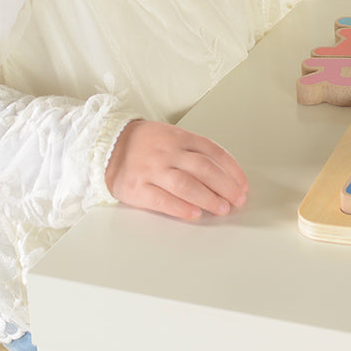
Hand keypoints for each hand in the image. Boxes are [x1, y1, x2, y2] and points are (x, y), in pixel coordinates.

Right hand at [105, 120, 248, 219]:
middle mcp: (168, 152)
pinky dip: (180, 208)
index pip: (213, 152)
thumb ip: (195, 151)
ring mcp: (152, 170)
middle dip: (225, 186)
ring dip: (208, 198)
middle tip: (238, 200)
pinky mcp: (137, 188)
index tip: (243, 184)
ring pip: (185, 184)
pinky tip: (195, 214)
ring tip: (222, 209)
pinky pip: (161, 200)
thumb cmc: (146, 144)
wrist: (107, 146)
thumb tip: (225, 175)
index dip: (231, 169)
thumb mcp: (172, 137)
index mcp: (179, 138)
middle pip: (204, 169)